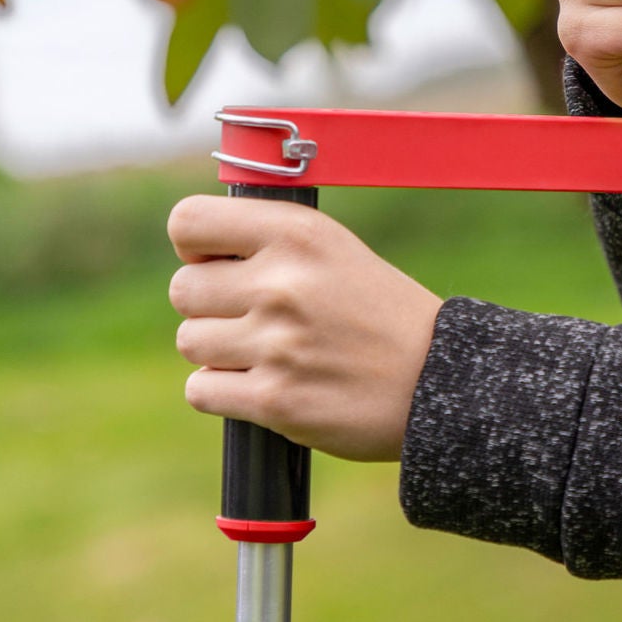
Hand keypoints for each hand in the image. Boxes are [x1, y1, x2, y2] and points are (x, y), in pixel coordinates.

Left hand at [168, 196, 441, 461]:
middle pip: (183, 290)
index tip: (219, 264)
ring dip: (219, 352)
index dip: (193, 247)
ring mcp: (277, 344)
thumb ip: (266, 241)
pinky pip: (201, 390)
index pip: (187, 222)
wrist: (438, 381)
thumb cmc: (378, 312)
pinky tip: (264, 384)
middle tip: (253, 319)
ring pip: (190, 342)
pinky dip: (224, 392)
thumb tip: (192, 253)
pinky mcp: (275, 399)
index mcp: (297, 235)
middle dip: (209, 307)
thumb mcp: (332, 249)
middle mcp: (283, 284)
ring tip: (269, 353)